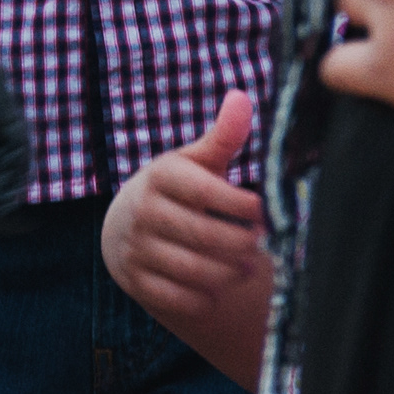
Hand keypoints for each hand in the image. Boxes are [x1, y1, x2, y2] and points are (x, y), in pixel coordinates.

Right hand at [100, 89, 267, 371]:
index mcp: (161, 176)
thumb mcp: (198, 161)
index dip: (244, 207)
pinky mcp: (134, 279)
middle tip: (262, 244)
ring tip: (248, 266)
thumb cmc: (180, 189)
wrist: (129, 226)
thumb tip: (240, 96)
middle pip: (205, 236)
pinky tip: (217, 287)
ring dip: (229, 272)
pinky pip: (176, 296)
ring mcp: (135, 247)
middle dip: (242, 244)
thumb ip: (223, 136)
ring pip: (194, 270)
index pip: (208, 193)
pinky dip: (203, 297)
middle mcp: (142, 211)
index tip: (265, 213)